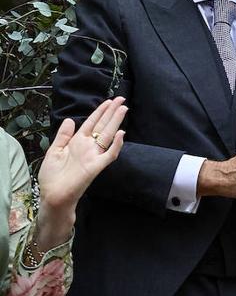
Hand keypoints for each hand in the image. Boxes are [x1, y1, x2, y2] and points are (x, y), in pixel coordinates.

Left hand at [37, 97, 126, 213]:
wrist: (53, 195)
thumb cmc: (52, 176)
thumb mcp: (54, 151)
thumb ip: (63, 136)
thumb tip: (71, 120)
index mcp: (77, 142)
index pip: (92, 123)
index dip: (100, 112)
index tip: (109, 101)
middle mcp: (88, 147)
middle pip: (102, 126)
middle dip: (112, 112)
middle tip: (122, 100)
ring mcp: (93, 156)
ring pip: (108, 136)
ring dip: (116, 123)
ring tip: (123, 109)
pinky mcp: (96, 167)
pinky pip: (109, 155)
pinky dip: (115, 145)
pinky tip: (121, 134)